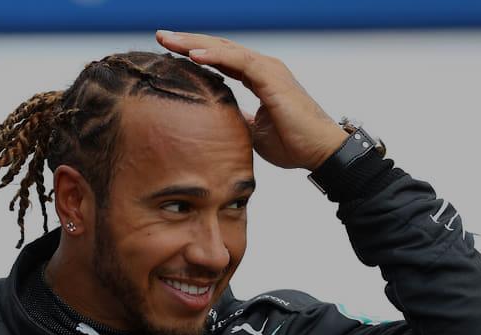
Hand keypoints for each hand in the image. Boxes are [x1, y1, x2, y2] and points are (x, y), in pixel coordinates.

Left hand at [155, 30, 347, 170]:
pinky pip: (239, 61)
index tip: (167, 51)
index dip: (194, 53)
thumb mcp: (252, 131)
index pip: (220, 59)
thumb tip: (216, 120)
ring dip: (194, 43)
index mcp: (257, 77)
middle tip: (160, 35)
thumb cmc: (292, 143)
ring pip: (225, 49)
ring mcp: (268, 69)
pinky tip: (193, 54)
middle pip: (218, 48)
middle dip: (188, 41)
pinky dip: (215, 56)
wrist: (320, 152)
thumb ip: (236, 118)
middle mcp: (262, 67)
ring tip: (168, 40)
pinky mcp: (273, 78)